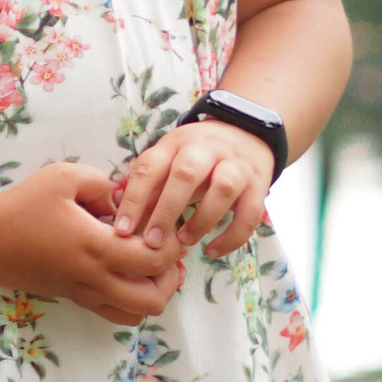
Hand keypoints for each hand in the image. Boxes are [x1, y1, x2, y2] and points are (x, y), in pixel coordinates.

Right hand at [0, 164, 184, 325]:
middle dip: (170, 278)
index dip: (172, 244)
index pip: (155, 260)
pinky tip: (124, 273)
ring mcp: (84, 294)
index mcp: (96, 247)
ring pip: (136, 315)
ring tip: (149, 268)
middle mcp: (94, 278)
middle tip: (166, 251)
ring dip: (152, 293)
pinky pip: (114, 313)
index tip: (166, 224)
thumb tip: (121, 200)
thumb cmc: (21, 206)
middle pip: (153, 300)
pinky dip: (130, 300)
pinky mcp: (74, 299)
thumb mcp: (62, 176)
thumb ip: (101, 182)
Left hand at [115, 121, 273, 262]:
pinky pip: (250, 212)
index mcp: (175, 144)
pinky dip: (232, 235)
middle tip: (152, 242)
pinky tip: (213, 250)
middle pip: (186, 174)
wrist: (246, 131)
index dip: (134, 199)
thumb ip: (150, 189)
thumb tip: (123, 228)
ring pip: (223, 189)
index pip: (150, 167)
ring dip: (201, 220)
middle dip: (167, 211)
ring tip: (185, 241)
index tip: (122, 231)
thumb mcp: (169, 161)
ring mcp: (235, 165)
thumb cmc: (196, 156)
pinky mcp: (259, 183)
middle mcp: (206, 150)